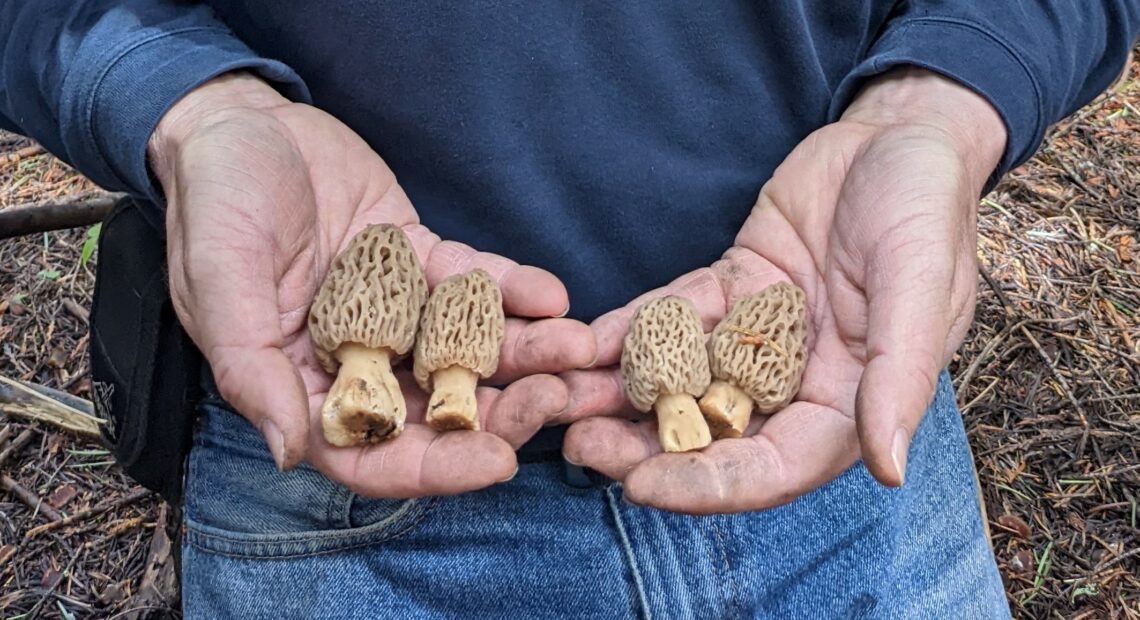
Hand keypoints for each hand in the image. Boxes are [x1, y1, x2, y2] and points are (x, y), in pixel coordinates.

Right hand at [149, 72, 595, 497]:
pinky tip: (551, 294)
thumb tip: (287, 453)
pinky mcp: (422, 263)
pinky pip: (475, 284)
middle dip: (502, 411)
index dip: (436, 467)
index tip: (498, 463)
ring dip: (525, 353)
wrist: (242, 124)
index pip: (373, 450)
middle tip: (555, 400)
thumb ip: (251, 370)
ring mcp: (397, 313)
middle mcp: (357, 361)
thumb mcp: (218, 283)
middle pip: (438, 408)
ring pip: (468, 348)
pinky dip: (513, 290)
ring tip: (575, 347)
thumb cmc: (212, 205)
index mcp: (303, 386)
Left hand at [559, 67, 1006, 513]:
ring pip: (682, 379)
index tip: (640, 488)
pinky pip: (674, 315)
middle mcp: (796, 381)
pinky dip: (631, 329)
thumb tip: (888, 471)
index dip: (708, 485)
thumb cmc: (927, 211)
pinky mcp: (731, 289)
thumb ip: (900, 377)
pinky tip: (584, 339)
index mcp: (848, 402)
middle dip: (642, 445)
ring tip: (558, 397)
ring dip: (620, 393)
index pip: (772, 467)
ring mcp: (757, 336)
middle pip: (712, 434)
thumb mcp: (921, 287)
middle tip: (576, 446)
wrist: (900, 136)